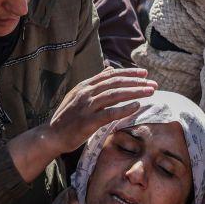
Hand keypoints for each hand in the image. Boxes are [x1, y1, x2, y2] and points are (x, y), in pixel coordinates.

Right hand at [7, 68, 155, 183]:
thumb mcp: (79, 94)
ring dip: (134, 92)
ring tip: (150, 91)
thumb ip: (95, 82)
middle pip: (115, 83)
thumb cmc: (68, 117)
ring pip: (114, 95)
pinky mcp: (88, 122)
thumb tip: (110, 69)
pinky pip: (109, 113)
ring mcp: (86, 107)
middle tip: (153, 83)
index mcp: (85, 86)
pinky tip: (136, 106)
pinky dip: (124, 109)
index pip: (111, 75)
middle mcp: (86, 93)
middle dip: (136, 82)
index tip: (144, 72)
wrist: (52, 135)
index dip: (129, 73)